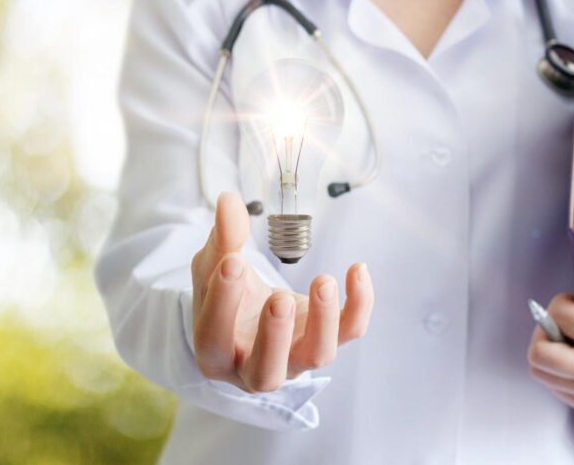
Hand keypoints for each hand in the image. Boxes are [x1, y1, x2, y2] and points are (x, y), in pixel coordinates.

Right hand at [191, 193, 373, 392]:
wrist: (251, 314)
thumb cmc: (227, 294)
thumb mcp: (213, 266)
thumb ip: (221, 239)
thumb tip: (228, 201)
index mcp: (215, 353)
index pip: (214, 337)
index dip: (223, 302)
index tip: (233, 261)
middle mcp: (255, 368)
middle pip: (266, 372)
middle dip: (274, 337)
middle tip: (278, 299)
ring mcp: (296, 359)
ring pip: (316, 356)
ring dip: (323, 320)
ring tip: (322, 280)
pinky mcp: (327, 339)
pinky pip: (350, 330)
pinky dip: (359, 303)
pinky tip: (357, 269)